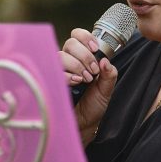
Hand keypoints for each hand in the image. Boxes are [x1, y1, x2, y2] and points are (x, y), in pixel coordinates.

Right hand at [60, 28, 118, 142]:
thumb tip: (105, 61)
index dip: (85, 37)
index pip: (77, 36)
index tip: (95, 48)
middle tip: (93, 71)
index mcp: (82, 58)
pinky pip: (53, 71)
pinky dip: (66, 75)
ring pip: (61, 55)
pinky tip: (75, 82)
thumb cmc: (93, 106)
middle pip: (70, 43)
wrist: (83, 125)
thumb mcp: (106, 90)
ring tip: (85, 79)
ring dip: (76, 65)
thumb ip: (110, 75)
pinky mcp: (51, 81)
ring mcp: (58, 71)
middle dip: (84, 55)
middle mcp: (69, 61)